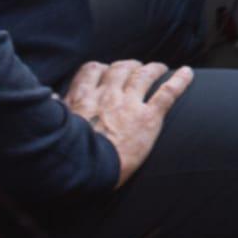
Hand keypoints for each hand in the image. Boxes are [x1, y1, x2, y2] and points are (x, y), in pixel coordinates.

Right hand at [63, 59, 193, 187]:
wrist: (89, 170)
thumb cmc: (69, 153)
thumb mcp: (55, 128)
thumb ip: (55, 110)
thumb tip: (50, 99)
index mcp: (83, 98)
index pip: (93, 70)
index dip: (102, 68)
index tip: (106, 71)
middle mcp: (108, 95)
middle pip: (121, 69)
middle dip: (129, 66)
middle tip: (136, 69)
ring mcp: (130, 104)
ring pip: (144, 75)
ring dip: (153, 69)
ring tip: (160, 68)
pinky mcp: (149, 117)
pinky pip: (168, 93)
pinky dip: (180, 81)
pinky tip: (188, 73)